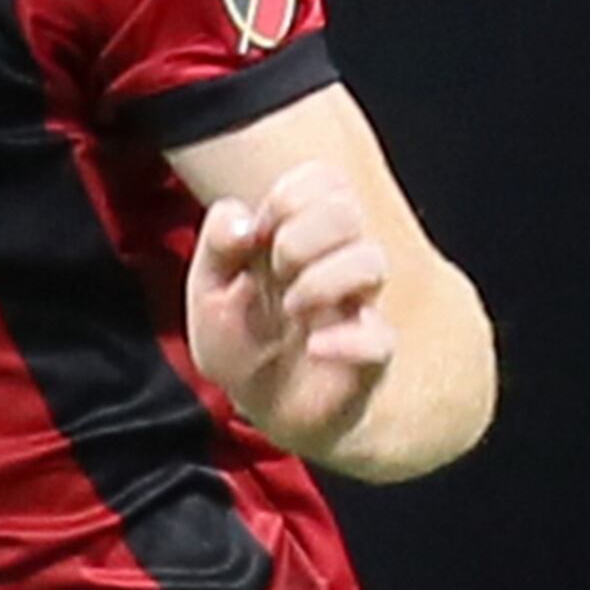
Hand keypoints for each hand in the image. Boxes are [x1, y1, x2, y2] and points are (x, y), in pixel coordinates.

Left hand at [188, 164, 396, 462]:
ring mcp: (359, 307)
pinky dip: (346, 340)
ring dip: (321, 281)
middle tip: (276, 271)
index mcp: (304, 235)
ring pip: (372, 262)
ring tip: (292, 310)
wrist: (266, 410)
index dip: (288, 197)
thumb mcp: (209, 290)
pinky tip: (314, 347)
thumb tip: (246, 221)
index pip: (323, 179)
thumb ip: (217, 243)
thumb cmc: (244, 342)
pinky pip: (380, 339)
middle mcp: (338, 262)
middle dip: (299, 236)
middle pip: (346, 210)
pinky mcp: (369, 358)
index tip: (257, 239)